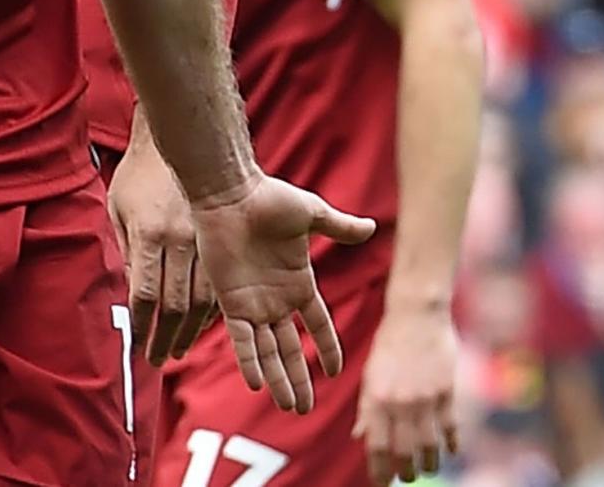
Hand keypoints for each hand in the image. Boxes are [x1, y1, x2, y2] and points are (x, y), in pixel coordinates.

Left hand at [109, 127, 216, 363]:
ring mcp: (204, 237)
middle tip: (158, 359)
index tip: (136, 345)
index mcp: (149, 233)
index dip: (141, 326)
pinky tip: (202, 323)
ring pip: (203, 298)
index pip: (144, 295)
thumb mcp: (118, 208)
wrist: (178, 138)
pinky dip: (211, 308)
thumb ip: (125, 252)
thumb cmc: (138, 174)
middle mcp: (179, 239)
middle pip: (175, 304)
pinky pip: (219, 281)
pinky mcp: (220, 235)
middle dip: (165, 337)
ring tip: (179, 348)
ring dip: (190, 330)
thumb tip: (129, 296)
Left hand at [189, 173, 376, 413]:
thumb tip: (372, 227)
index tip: (335, 372)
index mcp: (298, 282)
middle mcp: (276, 299)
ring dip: (278, 379)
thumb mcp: (313, 215)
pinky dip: (249, 361)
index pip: (318, 324)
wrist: (232, 193)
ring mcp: (253, 303)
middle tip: (305, 410)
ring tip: (289, 407)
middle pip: (290, 348)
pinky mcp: (231, 302)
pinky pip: (242, 339)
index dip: (327, 347)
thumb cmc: (270, 198)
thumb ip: (340, 227)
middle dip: (298, 379)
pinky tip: (258, 384)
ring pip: (268, 352)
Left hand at [354, 303, 460, 482]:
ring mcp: (426, 398)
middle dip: (405, 472)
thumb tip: (359, 437)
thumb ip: (367, 408)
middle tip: (407, 476)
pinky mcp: (447, 391)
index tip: (382, 483)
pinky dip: (451, 443)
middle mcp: (400, 402)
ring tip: (426, 467)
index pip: (377, 448)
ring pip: (429, 446)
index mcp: (376, 398)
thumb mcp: (371, 374)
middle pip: (404, 452)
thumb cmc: (390, 343)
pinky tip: (451, 451)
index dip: (380, 471)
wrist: (417, 312)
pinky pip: (450, 427)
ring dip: (428, 463)